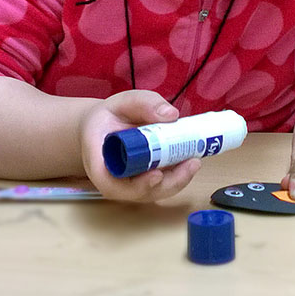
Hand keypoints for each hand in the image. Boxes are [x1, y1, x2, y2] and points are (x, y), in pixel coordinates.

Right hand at [79, 91, 201, 201]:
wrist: (104, 125)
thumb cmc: (110, 115)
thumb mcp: (124, 102)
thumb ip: (145, 103)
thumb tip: (171, 115)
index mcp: (99, 162)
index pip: (111, 185)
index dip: (135, 186)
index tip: (156, 175)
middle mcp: (114, 179)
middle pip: (139, 193)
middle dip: (168, 183)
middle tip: (191, 164)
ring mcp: (130, 182)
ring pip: (154, 191)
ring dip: (177, 180)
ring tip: (195, 162)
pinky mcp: (144, 180)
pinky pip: (161, 184)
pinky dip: (177, 175)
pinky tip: (190, 161)